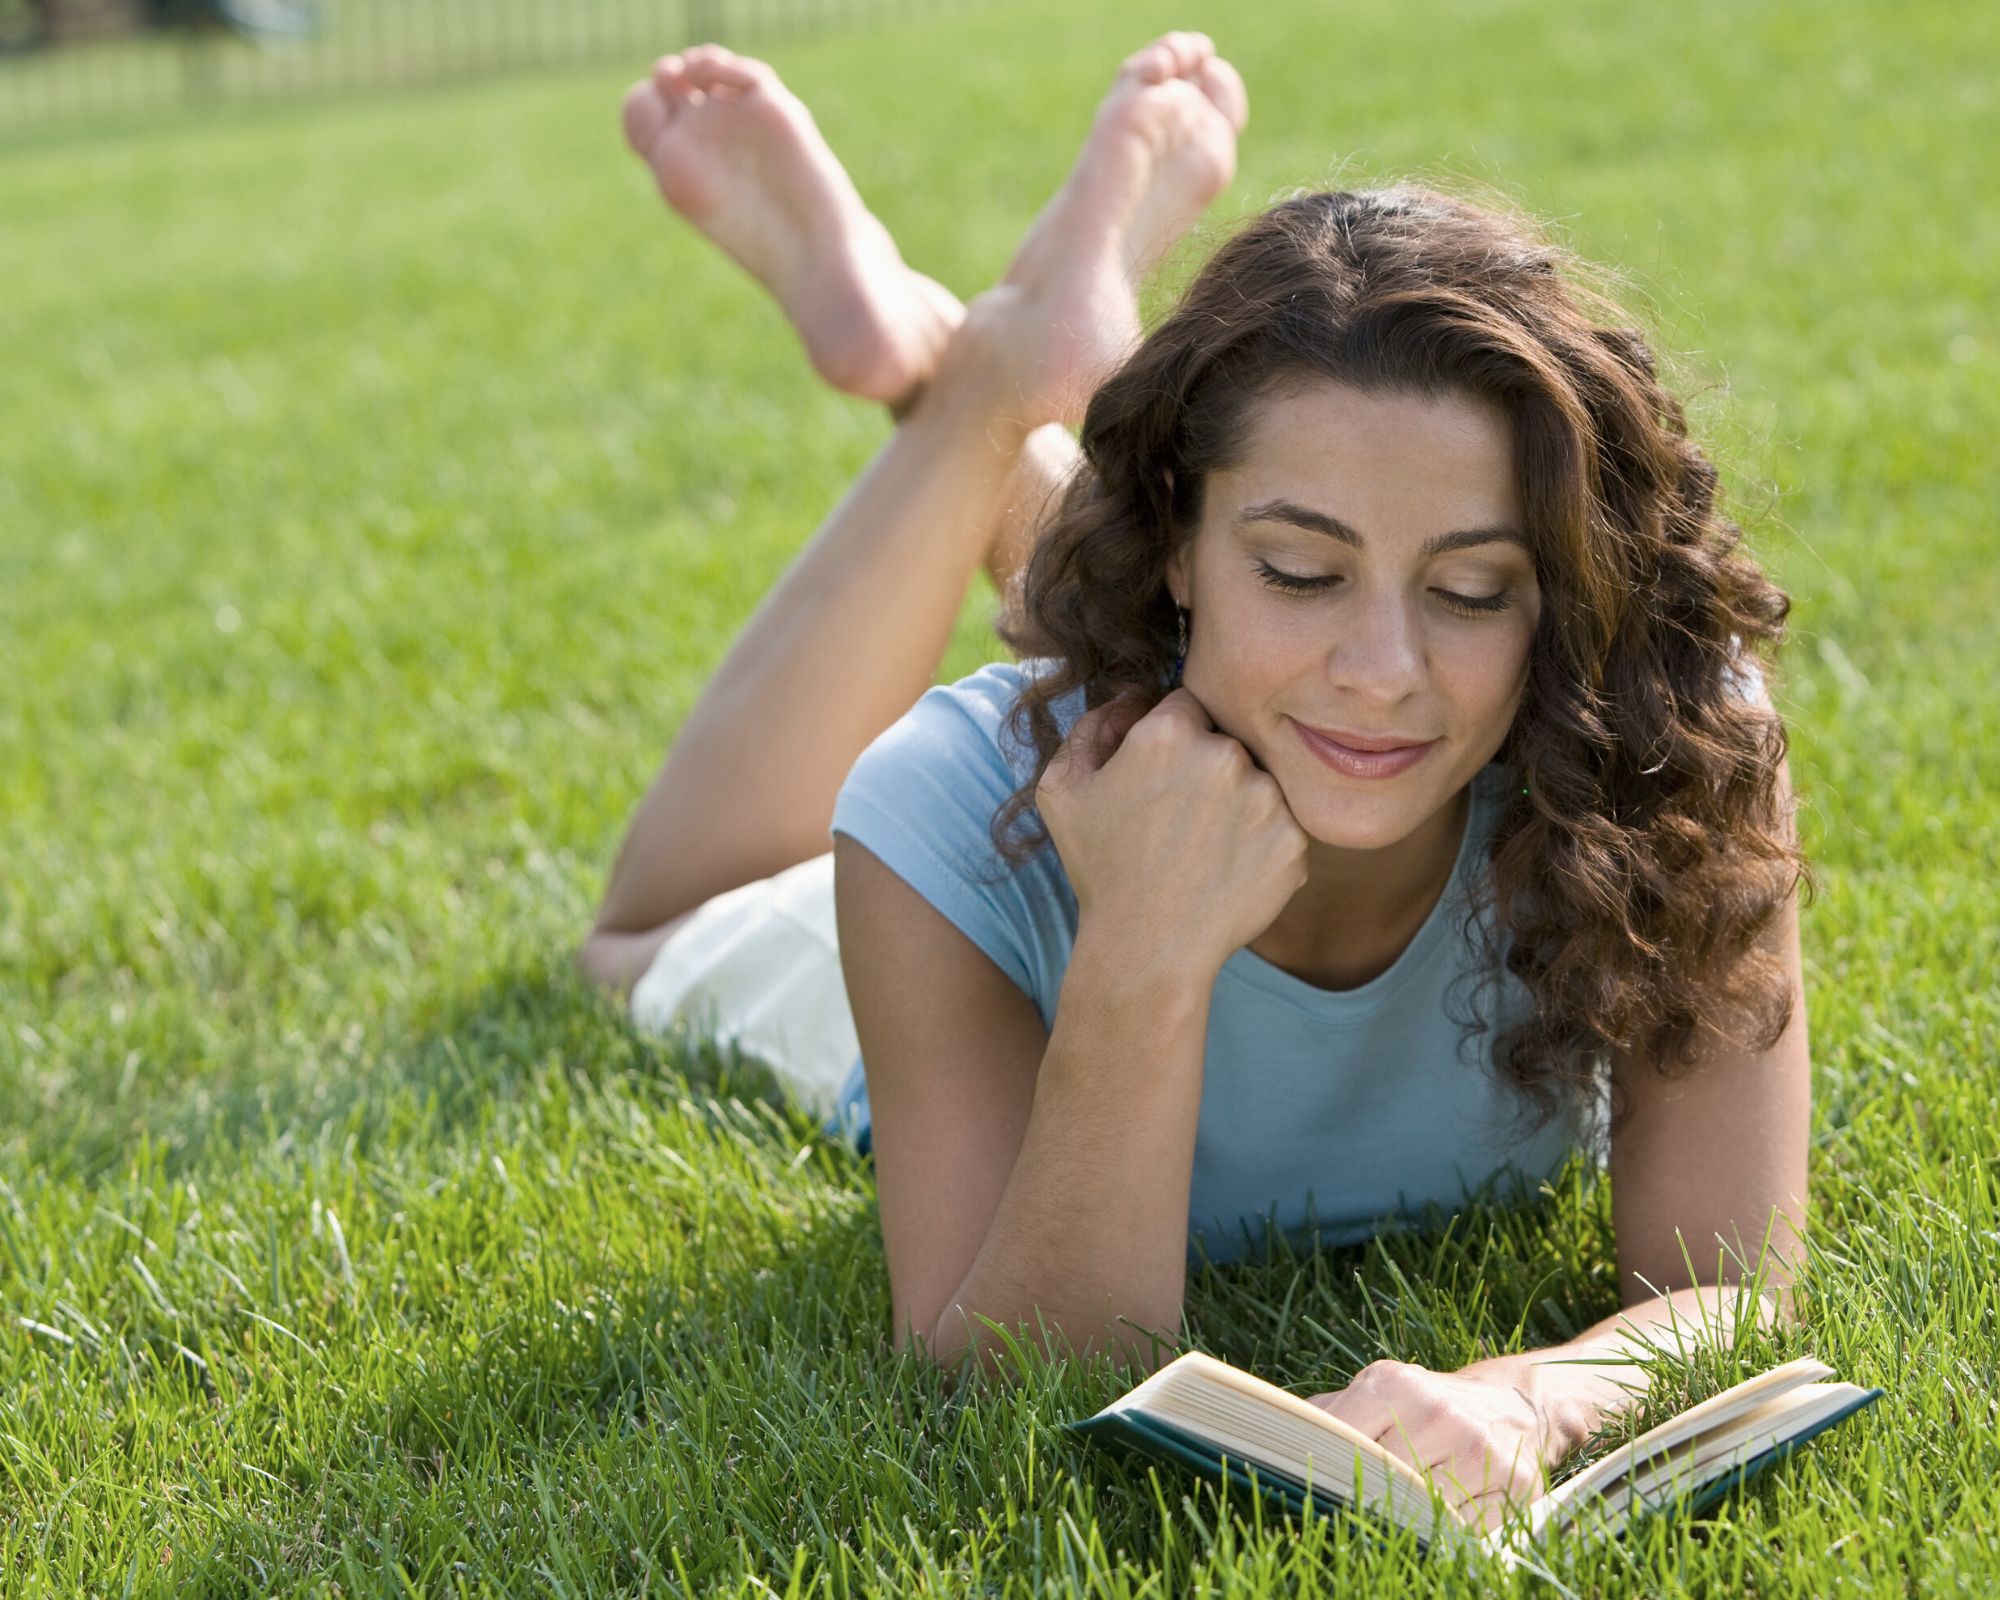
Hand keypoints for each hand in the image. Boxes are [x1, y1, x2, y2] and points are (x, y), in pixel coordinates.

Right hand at [1035, 685, 1309, 979]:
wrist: (1147, 949)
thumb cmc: (1100, 869)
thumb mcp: (1062, 789)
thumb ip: (1093, 726)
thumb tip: (1132, 696)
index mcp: (1168, 733)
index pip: (1187, 706)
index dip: (1173, 741)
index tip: (1162, 777)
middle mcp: (1226, 756)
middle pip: (1227, 742)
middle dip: (1208, 771)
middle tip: (1181, 821)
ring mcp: (1268, 800)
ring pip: (1259, 784)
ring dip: (1240, 806)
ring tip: (1203, 850)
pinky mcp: (1295, 843)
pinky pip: (1282, 828)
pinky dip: (1261, 846)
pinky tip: (1226, 872)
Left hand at [1307, 1357, 1561, 1532]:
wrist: (1513, 1404)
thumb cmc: (1428, 1405)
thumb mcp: (1378, 1392)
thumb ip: (1329, 1413)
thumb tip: (1272, 1433)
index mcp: (1394, 1383)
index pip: (1340, 1439)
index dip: (1321, 1471)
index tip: (1303, 1493)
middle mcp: (1439, 1411)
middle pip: (1379, 1483)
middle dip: (1361, 1502)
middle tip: (1346, 1517)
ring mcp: (1482, 1450)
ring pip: (1422, 1514)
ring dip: (1406, 1523)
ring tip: (1397, 1518)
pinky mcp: (1519, 1485)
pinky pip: (1466, 1533)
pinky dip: (1449, 1535)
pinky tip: (1442, 1522)